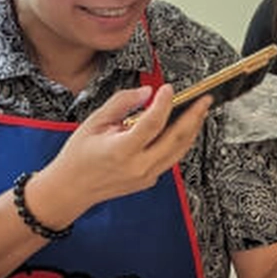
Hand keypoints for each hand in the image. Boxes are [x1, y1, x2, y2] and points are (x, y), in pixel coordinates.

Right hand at [36, 85, 210, 224]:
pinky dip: (181, 141)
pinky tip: (184, 127)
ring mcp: (147, 176)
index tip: (169, 88)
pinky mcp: (150, 180)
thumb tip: (146, 93)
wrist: (71, 189)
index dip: (164, 103)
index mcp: (122, 150)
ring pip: (180, 150)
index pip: (152, 123)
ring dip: (193, 129)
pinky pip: (172, 158)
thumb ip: (121, 103)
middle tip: (204, 99)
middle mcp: (138, 166)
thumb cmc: (79, 155)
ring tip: (201, 111)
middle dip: (194, 116)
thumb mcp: (93, 122)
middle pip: (176, 138)